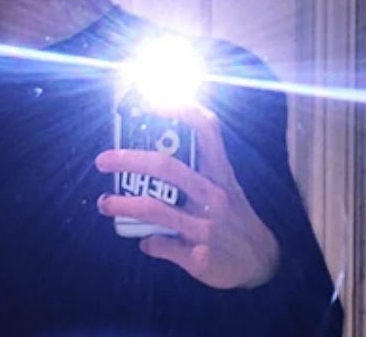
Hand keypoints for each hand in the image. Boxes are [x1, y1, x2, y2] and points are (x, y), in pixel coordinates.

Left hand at [94, 103, 278, 289]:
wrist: (261, 264)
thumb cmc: (236, 219)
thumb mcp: (226, 188)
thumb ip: (197, 170)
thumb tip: (156, 157)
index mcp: (221, 173)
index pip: (205, 130)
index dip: (179, 110)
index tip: (151, 101)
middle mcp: (215, 195)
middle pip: (166, 167)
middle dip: (128, 160)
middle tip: (104, 160)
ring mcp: (207, 226)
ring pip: (155, 208)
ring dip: (123, 204)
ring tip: (105, 203)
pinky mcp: (199, 257)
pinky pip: (160, 244)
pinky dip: (147, 242)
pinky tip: (145, 241)